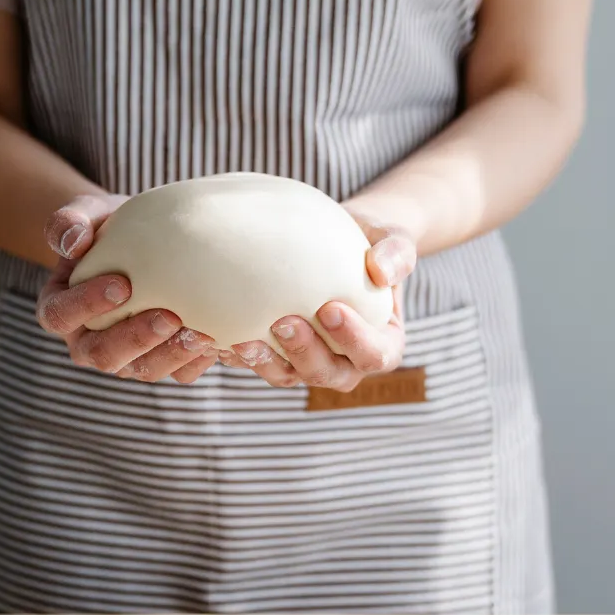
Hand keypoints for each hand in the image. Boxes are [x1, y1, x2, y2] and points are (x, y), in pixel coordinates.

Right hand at [37, 193, 217, 383]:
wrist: (145, 243)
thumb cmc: (109, 228)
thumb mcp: (87, 214)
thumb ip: (70, 222)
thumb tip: (72, 242)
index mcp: (59, 308)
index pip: (60, 315)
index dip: (87, 305)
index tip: (122, 284)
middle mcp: (87, 341)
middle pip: (102, 354)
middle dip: (136, 339)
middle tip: (169, 316)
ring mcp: (124, 358)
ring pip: (142, 370)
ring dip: (172, 355)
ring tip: (203, 334)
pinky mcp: (159, 362)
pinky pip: (178, 373)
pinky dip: (199, 361)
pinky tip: (221, 341)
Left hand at [226, 212, 416, 390]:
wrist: (337, 243)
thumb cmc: (371, 242)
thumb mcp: (392, 238)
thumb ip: (397, 252)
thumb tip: (382, 269)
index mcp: (383, 345)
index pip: (374, 355)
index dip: (353, 339)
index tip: (330, 308)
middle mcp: (346, 363)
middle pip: (328, 374)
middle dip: (304, 352)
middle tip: (282, 320)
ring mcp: (309, 363)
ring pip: (289, 376)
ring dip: (266, 362)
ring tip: (242, 339)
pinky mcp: (278, 356)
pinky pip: (259, 363)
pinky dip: (240, 356)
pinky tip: (218, 337)